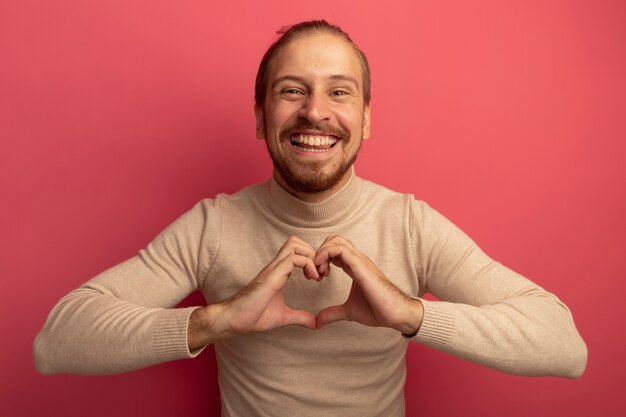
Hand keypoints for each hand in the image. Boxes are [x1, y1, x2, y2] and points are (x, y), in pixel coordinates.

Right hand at [188, 236, 318, 349]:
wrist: (234, 320)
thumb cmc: (253, 316)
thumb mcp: (283, 316)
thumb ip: (299, 317)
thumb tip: (314, 324)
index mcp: (278, 272)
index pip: (297, 250)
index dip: (312, 258)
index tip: (319, 277)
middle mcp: (275, 266)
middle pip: (296, 241)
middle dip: (313, 252)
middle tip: (320, 273)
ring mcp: (273, 269)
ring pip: (295, 244)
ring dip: (311, 256)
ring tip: (316, 275)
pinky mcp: (272, 275)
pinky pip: (293, 259)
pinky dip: (308, 264)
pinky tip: (311, 279)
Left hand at [314, 235, 422, 334]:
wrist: (396, 314)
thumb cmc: (377, 310)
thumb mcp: (348, 311)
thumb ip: (332, 313)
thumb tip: (317, 322)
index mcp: (354, 266)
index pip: (335, 249)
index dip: (321, 258)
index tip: (316, 276)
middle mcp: (357, 260)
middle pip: (334, 239)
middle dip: (319, 251)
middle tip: (315, 271)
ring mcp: (360, 261)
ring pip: (336, 241)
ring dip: (321, 253)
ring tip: (318, 271)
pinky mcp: (361, 266)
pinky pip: (341, 250)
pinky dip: (326, 255)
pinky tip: (323, 271)